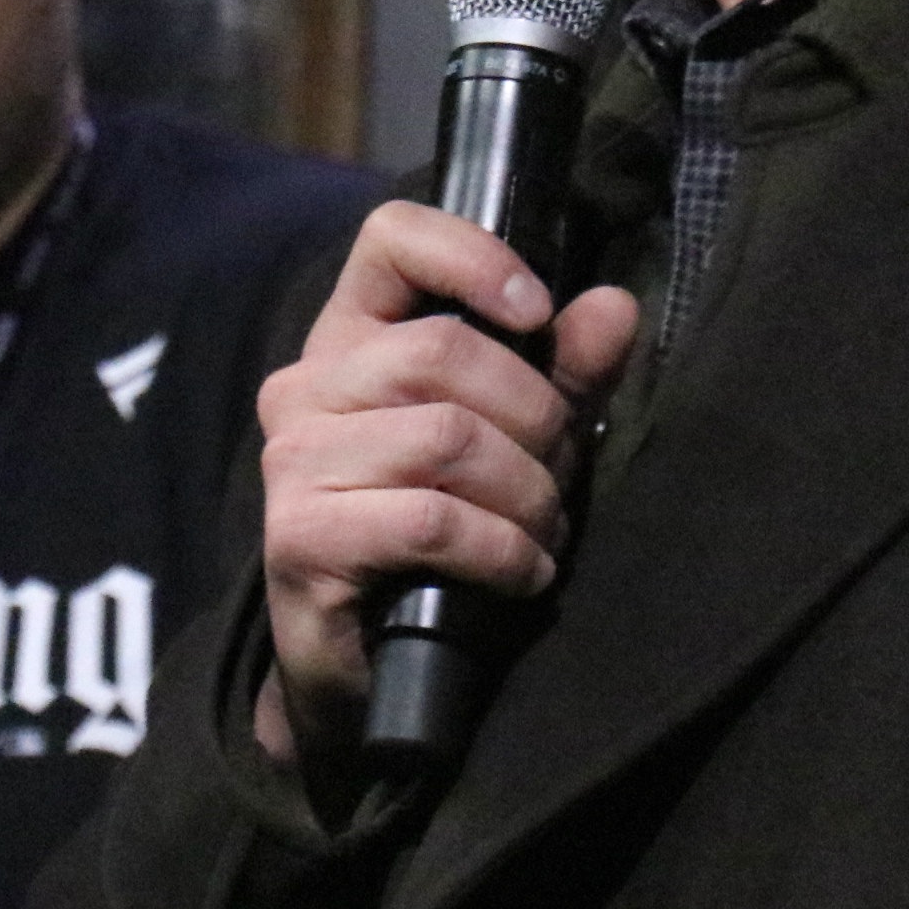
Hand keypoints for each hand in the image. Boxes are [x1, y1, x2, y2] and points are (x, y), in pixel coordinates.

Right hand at [252, 202, 639, 776]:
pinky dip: (502, 551)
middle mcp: (305, 386)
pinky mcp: (300, 538)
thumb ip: (565, 372)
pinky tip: (522, 575)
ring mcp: (293, 462)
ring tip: (542, 533)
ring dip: (525, 495)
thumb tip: (615, 308)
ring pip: (446, 439)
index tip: (537, 314)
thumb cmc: (450, 539)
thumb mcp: (521, 441)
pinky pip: (432, 521)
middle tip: (558, 479)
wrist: (381, 670)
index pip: (392, 238)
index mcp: (353, 339)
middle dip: (534, 419)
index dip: (474, 257)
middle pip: (443, 353)